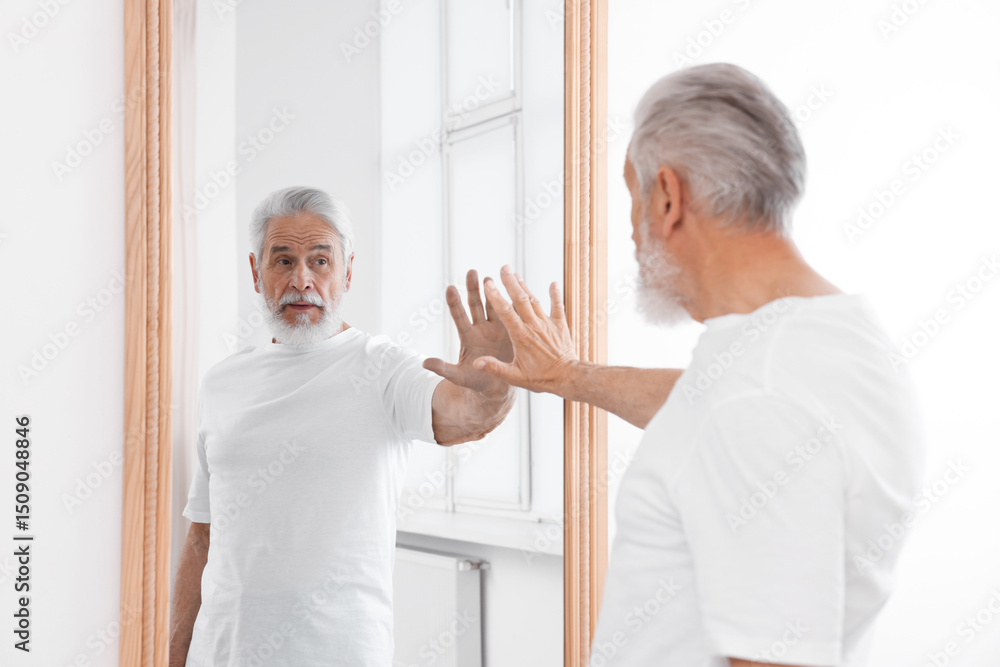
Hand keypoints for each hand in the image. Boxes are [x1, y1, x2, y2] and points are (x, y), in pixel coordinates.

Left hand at [423, 269, 514, 399]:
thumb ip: (443, 369)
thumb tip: (424, 363)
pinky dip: (512, 302)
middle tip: (471, 272)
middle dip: (473, 289)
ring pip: (493, 305)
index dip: (455, 302)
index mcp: (468, 337)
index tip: (450, 288)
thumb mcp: (458, 376)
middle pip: (475, 305)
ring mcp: (496, 328)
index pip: (459, 316)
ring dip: (492, 291)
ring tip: (490, 277)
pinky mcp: (511, 331)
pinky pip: (511, 314)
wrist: (497, 387)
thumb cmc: (475, 381)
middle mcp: (481, 328)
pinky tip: (514, 289)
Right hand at [473, 264, 578, 393]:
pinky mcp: (560, 325)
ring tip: (516, 274)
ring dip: (525, 286)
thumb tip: (476, 363)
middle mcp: (534, 326)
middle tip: (503, 268)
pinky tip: (553, 283)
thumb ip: (495, 368)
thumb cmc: (541, 378)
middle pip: (520, 299)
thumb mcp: (515, 377)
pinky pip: (557, 307)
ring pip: (535, 300)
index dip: (496, 296)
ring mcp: (548, 324)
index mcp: (521, 336)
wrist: (568, 377)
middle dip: (511, 282)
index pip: (505, 312)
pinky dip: (555, 294)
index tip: (488, 284)